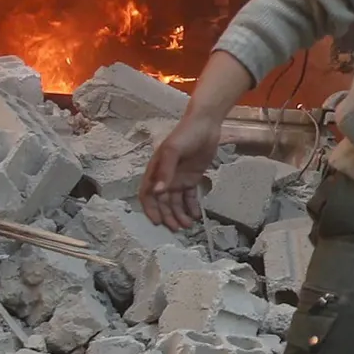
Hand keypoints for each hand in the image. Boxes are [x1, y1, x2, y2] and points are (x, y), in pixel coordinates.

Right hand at [140, 111, 226, 230]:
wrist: (205, 125)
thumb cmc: (185, 134)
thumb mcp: (172, 151)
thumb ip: (165, 171)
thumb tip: (158, 192)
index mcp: (155, 170)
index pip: (147, 194)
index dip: (150, 209)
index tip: (157, 222)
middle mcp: (165, 177)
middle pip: (163, 202)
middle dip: (168, 216)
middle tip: (176, 229)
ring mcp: (178, 178)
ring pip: (176, 202)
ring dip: (179, 215)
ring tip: (187, 225)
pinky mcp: (192, 178)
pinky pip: (189, 197)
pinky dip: (191, 207)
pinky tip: (195, 216)